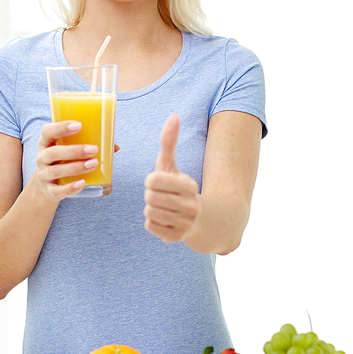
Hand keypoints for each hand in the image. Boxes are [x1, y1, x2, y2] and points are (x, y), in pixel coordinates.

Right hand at [35, 121, 98, 200]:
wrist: (47, 186)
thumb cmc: (63, 161)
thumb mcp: (70, 150)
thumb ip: (89, 144)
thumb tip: (114, 147)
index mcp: (47, 143)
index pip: (47, 131)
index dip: (61, 127)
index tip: (78, 125)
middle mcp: (42, 158)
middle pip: (53, 152)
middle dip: (74, 151)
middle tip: (94, 149)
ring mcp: (44, 175)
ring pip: (56, 171)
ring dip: (76, 167)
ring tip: (94, 164)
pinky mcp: (49, 190)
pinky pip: (57, 190)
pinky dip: (70, 188)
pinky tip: (82, 183)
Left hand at [143, 114, 199, 242]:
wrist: (203, 219)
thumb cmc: (180, 187)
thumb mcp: (173, 164)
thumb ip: (169, 141)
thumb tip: (174, 115)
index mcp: (189, 185)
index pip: (152, 180)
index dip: (151, 180)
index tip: (160, 182)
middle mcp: (190, 205)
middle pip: (149, 197)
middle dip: (151, 195)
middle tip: (162, 196)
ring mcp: (185, 224)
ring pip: (149, 212)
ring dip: (152, 208)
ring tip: (164, 207)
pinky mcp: (177, 238)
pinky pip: (149, 226)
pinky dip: (153, 222)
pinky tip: (165, 219)